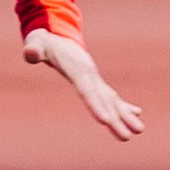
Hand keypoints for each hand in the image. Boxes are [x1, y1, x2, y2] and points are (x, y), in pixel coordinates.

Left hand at [24, 29, 144, 140]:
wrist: (56, 32)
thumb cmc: (43, 41)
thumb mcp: (36, 42)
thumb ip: (33, 48)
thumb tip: (30, 53)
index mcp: (77, 67)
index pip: (87, 89)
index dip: (96, 105)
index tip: (106, 121)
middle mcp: (90, 73)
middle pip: (104, 99)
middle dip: (115, 118)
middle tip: (127, 136)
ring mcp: (94, 77)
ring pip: (111, 99)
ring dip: (125, 115)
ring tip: (139, 130)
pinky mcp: (94, 80)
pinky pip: (110, 95)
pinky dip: (123, 105)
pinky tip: (136, 114)